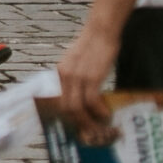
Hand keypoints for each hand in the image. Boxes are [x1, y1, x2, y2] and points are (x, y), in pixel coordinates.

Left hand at [53, 22, 120, 142]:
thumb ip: (76, 79)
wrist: (101, 30)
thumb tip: (83, 98)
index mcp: (59, 74)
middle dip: (78, 124)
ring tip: (100, 127)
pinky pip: (91, 101)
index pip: (56, 101)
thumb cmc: (93, 47)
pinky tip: (106, 114)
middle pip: (64, 109)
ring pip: (76, 108)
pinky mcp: (91, 76)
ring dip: (89, 122)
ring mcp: (76, 77)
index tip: (74, 127)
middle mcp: (64, 76)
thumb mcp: (78, 63)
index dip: (64, 117)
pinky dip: (99, 111)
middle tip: (91, 132)